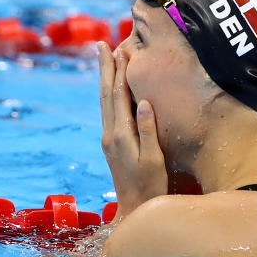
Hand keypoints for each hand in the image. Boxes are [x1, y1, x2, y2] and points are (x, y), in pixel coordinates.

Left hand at [98, 42, 168, 218]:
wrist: (133, 210)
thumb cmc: (150, 187)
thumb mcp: (154, 160)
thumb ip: (148, 131)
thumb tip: (144, 102)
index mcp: (121, 135)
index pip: (118, 96)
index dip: (119, 72)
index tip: (121, 50)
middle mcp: (110, 134)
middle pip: (106, 94)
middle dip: (105, 68)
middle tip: (101, 45)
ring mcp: (108, 139)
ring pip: (104, 101)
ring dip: (104, 78)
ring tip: (104, 59)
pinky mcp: (111, 144)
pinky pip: (107, 111)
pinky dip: (108, 93)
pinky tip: (110, 87)